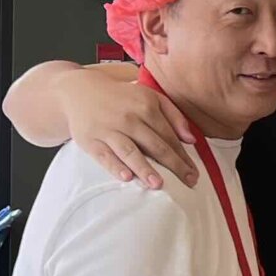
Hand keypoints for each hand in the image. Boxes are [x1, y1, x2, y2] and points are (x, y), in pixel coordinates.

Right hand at [67, 68, 196, 187]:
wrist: (81, 91)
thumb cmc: (122, 98)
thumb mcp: (150, 97)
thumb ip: (174, 115)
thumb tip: (191, 140)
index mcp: (146, 106)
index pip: (169, 136)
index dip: (184, 156)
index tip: (194, 172)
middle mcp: (129, 118)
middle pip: (155, 145)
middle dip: (174, 165)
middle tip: (188, 182)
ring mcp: (109, 130)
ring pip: (130, 151)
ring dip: (145, 168)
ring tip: (158, 184)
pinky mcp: (91, 140)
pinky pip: (104, 156)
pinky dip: (115, 166)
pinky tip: (127, 177)